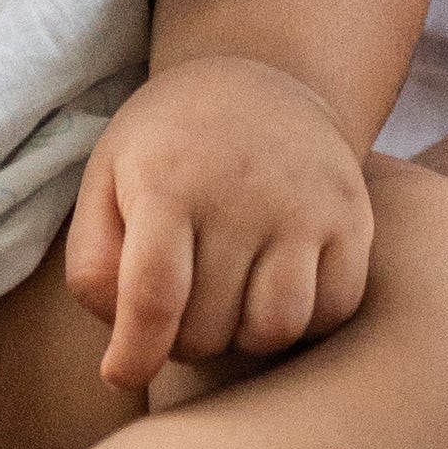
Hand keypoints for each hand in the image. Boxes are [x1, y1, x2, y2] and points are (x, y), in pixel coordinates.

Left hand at [68, 58, 376, 392]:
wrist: (263, 75)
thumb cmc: (169, 149)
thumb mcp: (106, 182)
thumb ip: (95, 265)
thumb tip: (127, 341)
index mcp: (169, 179)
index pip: (153, 296)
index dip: (135, 354)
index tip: (124, 373)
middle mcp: (242, 189)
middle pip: (208, 328)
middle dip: (184, 339)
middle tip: (182, 307)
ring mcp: (306, 201)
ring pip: (275, 329)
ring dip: (244, 337)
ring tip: (228, 302)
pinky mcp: (352, 215)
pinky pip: (332, 311)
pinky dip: (303, 321)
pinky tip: (276, 287)